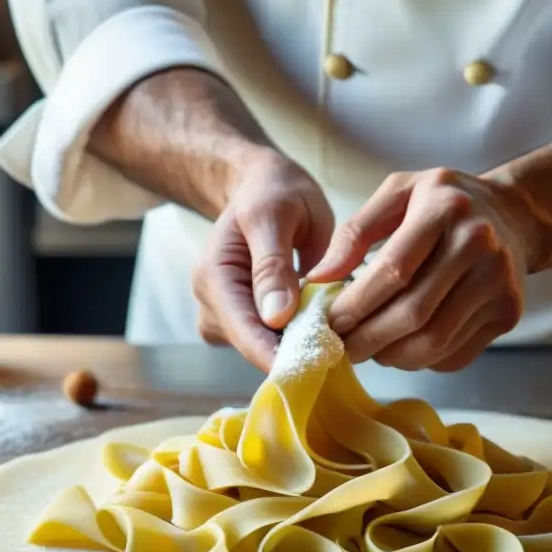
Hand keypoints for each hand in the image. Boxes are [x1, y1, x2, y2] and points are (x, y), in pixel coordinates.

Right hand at [193, 153, 334, 371]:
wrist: (263, 186)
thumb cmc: (272, 192)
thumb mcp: (276, 214)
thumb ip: (274, 264)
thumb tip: (276, 318)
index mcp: (213, 277)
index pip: (244, 332)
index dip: (280, 356)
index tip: (320, 365)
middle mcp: (211, 304)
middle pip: (253, 347)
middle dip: (294, 352)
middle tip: (340, 346)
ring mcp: (225, 316)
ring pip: (264, 349)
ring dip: (298, 344)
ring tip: (332, 328)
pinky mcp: (243, 321)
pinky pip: (270, 340)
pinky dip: (296, 336)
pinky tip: (318, 322)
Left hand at [306, 168, 536, 371]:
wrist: (514, 215)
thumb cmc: (444, 203)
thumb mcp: (398, 193)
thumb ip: (355, 232)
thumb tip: (318, 278)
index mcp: (445, 208)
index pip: (393, 270)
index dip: (357, 304)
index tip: (331, 322)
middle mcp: (478, 244)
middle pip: (413, 313)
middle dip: (369, 339)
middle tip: (344, 348)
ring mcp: (498, 282)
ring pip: (434, 342)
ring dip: (393, 357)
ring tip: (370, 351)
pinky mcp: (509, 313)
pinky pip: (456, 354)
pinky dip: (423, 361)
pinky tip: (405, 348)